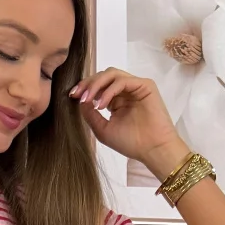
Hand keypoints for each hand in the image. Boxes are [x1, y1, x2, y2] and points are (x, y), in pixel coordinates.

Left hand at [70, 68, 186, 175]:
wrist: (152, 150)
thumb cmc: (131, 143)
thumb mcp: (103, 129)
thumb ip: (90, 114)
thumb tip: (80, 100)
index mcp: (116, 100)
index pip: (99, 85)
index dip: (85, 87)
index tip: (72, 95)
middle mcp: (126, 91)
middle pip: (103, 76)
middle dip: (88, 83)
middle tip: (78, 95)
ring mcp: (135, 87)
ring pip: (112, 74)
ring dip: (97, 85)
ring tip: (89, 100)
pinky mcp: (145, 85)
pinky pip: (123, 80)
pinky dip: (109, 90)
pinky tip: (102, 104)